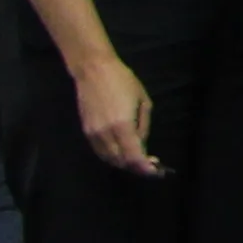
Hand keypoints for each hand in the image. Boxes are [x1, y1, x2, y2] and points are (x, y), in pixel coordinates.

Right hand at [65, 49, 162, 178]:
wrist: (93, 71)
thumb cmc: (123, 81)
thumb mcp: (143, 102)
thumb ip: (143, 126)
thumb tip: (142, 145)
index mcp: (122, 126)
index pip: (133, 156)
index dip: (145, 168)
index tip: (156, 171)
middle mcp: (105, 134)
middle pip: (121, 161)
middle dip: (137, 167)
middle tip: (150, 165)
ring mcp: (93, 134)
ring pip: (109, 159)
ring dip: (124, 163)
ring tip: (138, 160)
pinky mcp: (86, 131)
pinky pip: (100, 152)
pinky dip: (112, 157)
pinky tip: (122, 153)